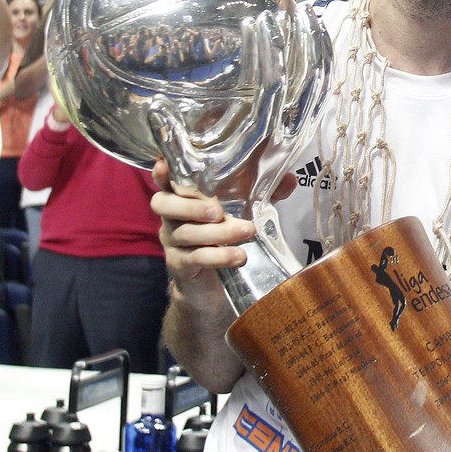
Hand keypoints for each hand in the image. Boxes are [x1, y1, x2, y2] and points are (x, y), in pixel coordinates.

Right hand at [150, 159, 296, 302]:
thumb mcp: (241, 213)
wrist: (209, 288)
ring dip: (218, 232)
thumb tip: (290, 179)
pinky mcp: (180, 266)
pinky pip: (195, 258)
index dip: (161, 173)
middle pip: (163, 205)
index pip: (165, 182)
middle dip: (190, 206)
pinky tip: (239, 256)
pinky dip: (219, 256)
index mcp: (181, 200)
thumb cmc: (221, 239)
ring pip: (186, 233)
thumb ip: (261, 195)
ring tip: (247, 231)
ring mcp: (172, 243)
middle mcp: (171, 219)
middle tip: (218, 211)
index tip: (164, 163)